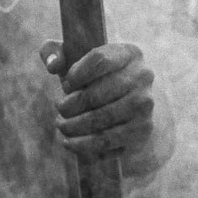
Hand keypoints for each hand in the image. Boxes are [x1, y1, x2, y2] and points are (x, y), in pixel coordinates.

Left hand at [40, 41, 154, 159]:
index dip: (75, 74)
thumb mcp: (74, 58)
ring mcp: (145, 105)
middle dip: (69, 105)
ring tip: (62, 125)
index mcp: (129, 53)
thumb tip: (53, 65)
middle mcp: (143, 77)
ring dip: (73, 126)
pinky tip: (69, 142)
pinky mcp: (142, 130)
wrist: (124, 103)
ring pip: (100, 120)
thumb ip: (54, 52)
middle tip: (60, 108)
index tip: (66, 84)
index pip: (98, 60)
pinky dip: (82, 145)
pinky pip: (106, 141)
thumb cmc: (93, 78)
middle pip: (95, 94)